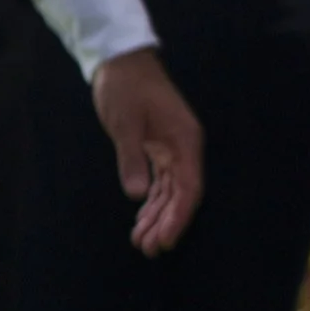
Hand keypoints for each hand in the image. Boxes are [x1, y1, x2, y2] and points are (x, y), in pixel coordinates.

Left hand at [90, 47, 204, 253]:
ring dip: (158, 215)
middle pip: (181, 193)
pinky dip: (152, 201)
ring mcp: (172, 148)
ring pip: (171, 190)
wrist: (121, 61)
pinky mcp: (158, 148)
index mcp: (184, 140)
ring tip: (141, 242)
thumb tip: (137, 195)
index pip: (188, 186)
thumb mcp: (125, 123)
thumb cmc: (126, 88)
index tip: (164, 240)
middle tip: (147, 249)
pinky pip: (160, 181)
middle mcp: (183, 147)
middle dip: (166, 222)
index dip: (178, 216)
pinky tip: (142, 218)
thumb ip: (132, 159)